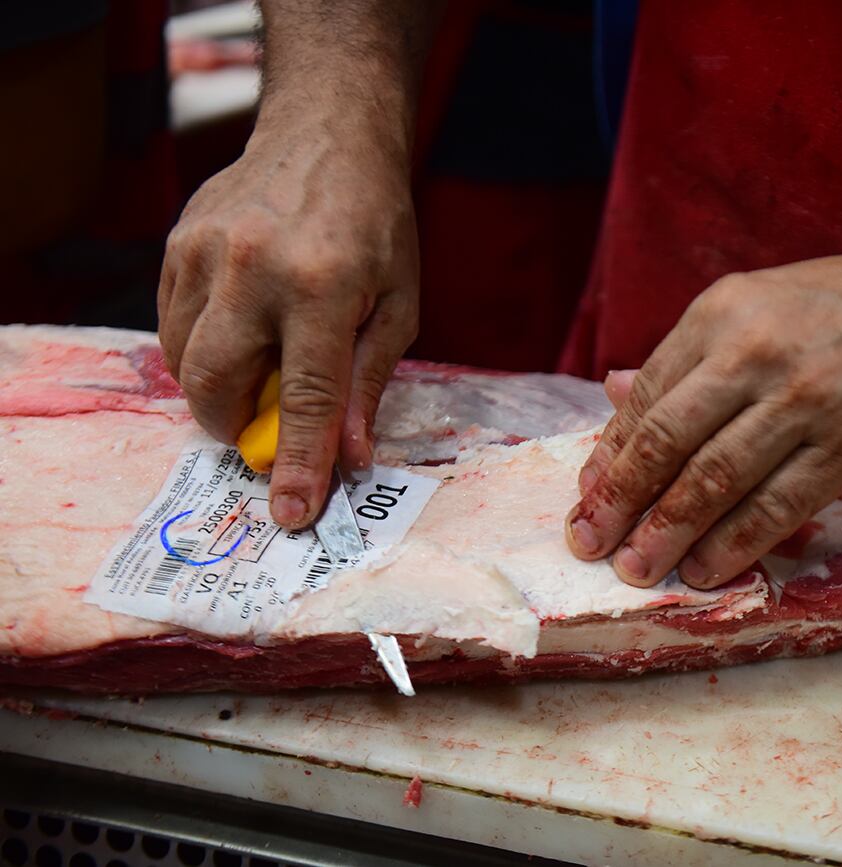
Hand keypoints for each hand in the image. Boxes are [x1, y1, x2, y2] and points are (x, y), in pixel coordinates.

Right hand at [157, 112, 418, 528]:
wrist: (328, 136)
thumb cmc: (377, 226)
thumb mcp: (399, 304)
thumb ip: (368, 382)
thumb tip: (349, 457)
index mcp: (323, 287)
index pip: (306, 397)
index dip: (298, 463)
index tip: (291, 513)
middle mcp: (254, 269)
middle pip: (216, 384)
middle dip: (234, 427)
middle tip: (262, 426)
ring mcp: (205, 252)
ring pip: (182, 359)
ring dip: (215, 388)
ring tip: (259, 364)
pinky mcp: (177, 242)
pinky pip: (171, 323)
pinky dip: (200, 348)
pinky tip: (238, 330)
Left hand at [564, 247, 841, 587]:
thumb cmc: (840, 310)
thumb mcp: (756, 305)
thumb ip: (689, 356)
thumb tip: (613, 393)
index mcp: (722, 312)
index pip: (649, 394)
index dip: (612, 453)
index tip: (588, 497)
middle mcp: (757, 353)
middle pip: (669, 440)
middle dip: (622, 501)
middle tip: (589, 545)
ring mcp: (806, 401)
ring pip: (717, 479)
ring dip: (668, 532)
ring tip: (637, 567)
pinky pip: (778, 505)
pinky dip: (735, 543)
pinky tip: (704, 569)